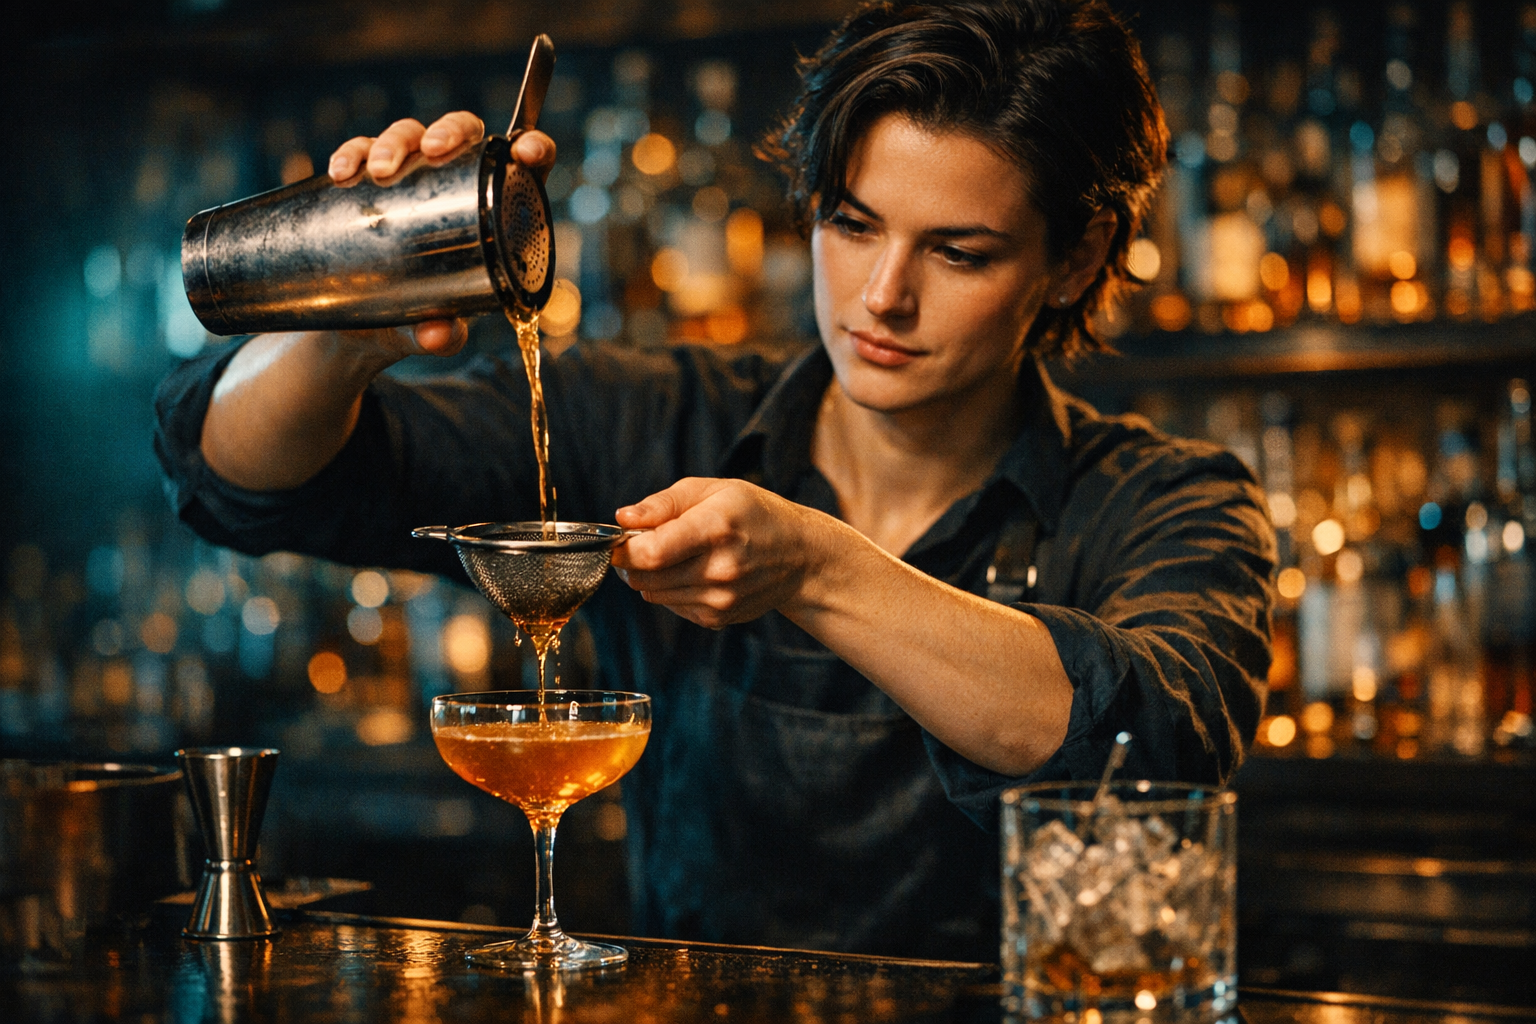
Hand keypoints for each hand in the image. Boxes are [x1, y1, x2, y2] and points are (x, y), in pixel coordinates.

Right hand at [323, 112, 558, 353]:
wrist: (363, 332)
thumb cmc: (419, 322)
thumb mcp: (434, 331)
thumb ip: (443, 335)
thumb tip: (436, 336)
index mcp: (493, 211)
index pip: (522, 166)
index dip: (533, 148)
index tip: (527, 153)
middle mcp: (454, 183)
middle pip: (462, 133)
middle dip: (449, 131)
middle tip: (432, 152)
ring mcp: (410, 178)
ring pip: (410, 134)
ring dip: (395, 142)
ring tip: (379, 170)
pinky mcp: (367, 182)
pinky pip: (361, 152)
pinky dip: (351, 154)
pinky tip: (341, 173)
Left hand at [611, 478, 840, 628]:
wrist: (801, 557)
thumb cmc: (754, 515)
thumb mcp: (714, 491)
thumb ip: (663, 504)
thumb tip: (623, 518)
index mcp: (715, 529)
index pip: (650, 553)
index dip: (623, 549)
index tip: (620, 540)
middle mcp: (719, 569)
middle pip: (645, 578)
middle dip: (633, 562)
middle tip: (646, 543)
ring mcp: (720, 599)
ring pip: (653, 595)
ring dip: (652, 577)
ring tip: (677, 555)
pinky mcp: (718, 618)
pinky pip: (672, 606)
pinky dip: (672, 591)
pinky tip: (696, 573)